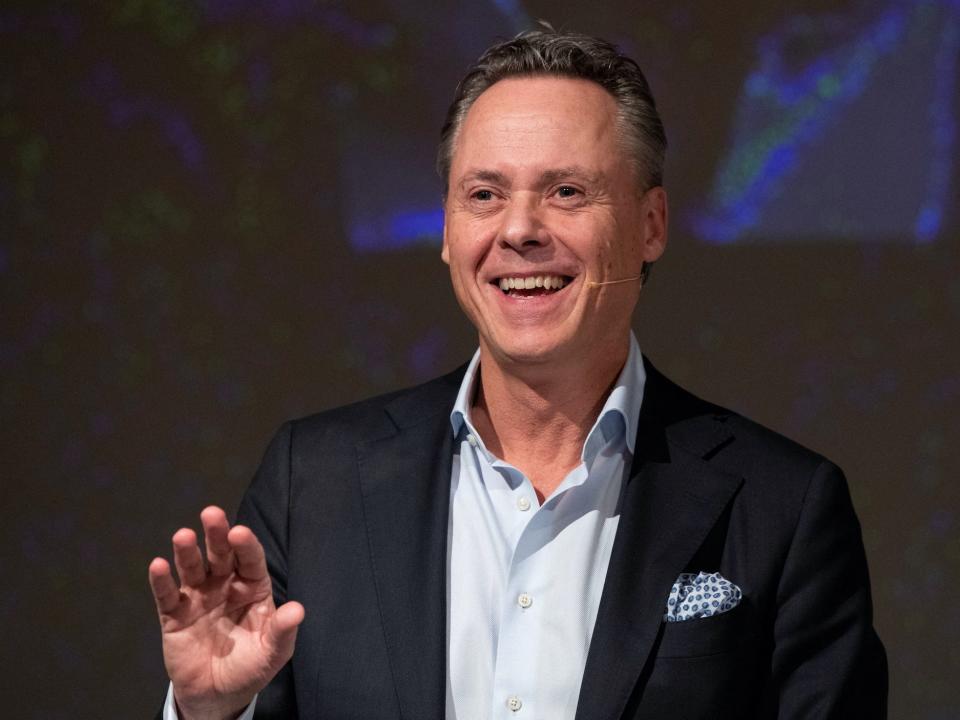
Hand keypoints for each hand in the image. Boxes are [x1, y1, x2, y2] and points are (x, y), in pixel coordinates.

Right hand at [148, 506, 304, 719]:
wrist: (218, 696)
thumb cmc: (250, 667)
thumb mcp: (273, 652)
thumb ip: (282, 631)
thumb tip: (298, 610)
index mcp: (252, 588)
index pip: (251, 560)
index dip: (246, 545)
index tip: (240, 532)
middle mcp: (225, 585)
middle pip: (221, 555)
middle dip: (217, 535)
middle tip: (211, 514)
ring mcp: (199, 598)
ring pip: (192, 568)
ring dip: (187, 552)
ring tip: (183, 536)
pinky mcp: (174, 615)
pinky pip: (167, 595)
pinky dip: (162, 581)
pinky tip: (158, 565)